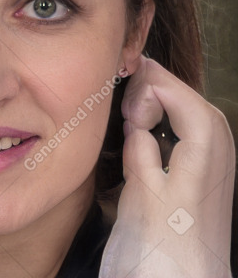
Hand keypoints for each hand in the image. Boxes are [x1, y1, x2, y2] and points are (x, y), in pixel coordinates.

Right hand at [99, 55, 235, 277]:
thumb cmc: (162, 251)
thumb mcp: (143, 194)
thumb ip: (140, 148)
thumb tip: (136, 124)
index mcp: (207, 153)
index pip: (181, 95)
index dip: (149, 90)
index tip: (123, 110)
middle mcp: (217, 154)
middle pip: (189, 99)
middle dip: (155, 90)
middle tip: (124, 105)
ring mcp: (210, 166)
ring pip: (188, 113)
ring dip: (159, 104)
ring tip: (130, 113)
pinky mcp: (199, 178)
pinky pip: (185, 133)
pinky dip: (163, 123)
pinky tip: (143, 132)